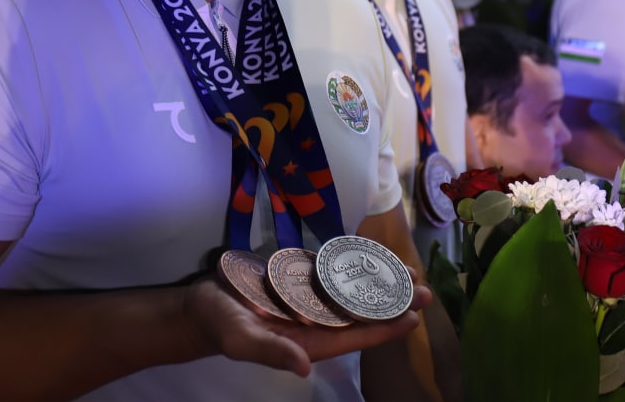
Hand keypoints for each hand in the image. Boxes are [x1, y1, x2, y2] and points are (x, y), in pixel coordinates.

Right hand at [183, 268, 429, 377]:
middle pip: (361, 313)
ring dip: (379, 282)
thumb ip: (273, 352)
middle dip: (392, 302)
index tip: (413, 318)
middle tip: (425, 289)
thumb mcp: (242, 340)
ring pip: (352, 292)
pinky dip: (353, 265)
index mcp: (308, 341)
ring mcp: (308, 301)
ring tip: (409, 271)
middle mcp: (315, 321)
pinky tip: (372, 256)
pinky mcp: (298, 281)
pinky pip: (332, 274)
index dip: (384, 329)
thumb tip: (304, 367)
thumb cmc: (220, 325)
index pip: (355, 337)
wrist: (200, 305)